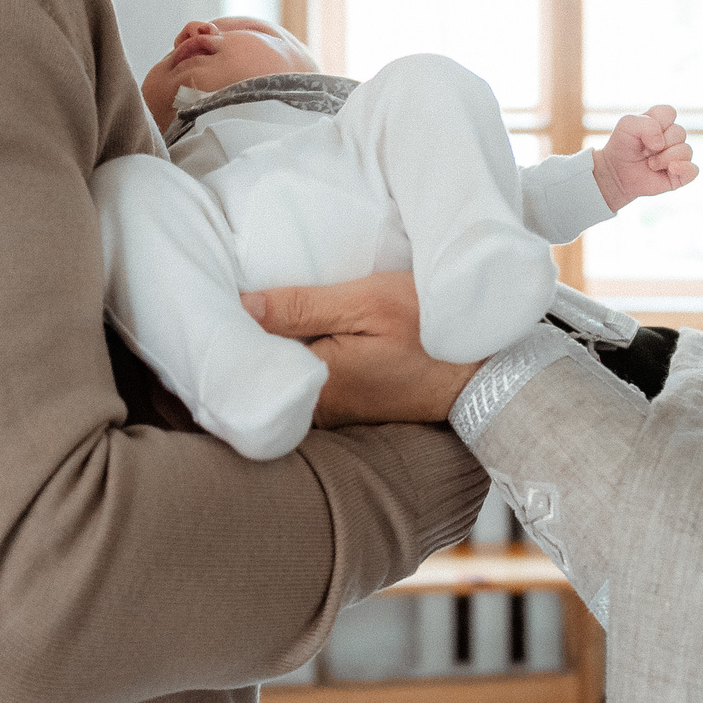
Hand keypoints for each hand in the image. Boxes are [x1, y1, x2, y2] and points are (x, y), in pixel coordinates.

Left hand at [243, 271, 480, 426]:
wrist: (488, 372)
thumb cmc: (433, 330)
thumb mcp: (368, 302)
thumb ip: (301, 306)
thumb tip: (240, 305)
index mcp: (315, 385)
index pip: (248, 358)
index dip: (228, 327)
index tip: (214, 295)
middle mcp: (315, 410)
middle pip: (262, 369)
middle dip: (245, 335)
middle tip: (230, 291)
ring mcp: (331, 412)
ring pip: (283, 373)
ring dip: (272, 343)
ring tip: (260, 302)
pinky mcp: (346, 405)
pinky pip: (306, 377)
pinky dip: (298, 351)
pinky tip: (297, 325)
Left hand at [592, 105, 697, 212]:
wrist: (616, 174)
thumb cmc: (623, 147)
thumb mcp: (626, 126)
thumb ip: (646, 124)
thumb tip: (661, 144)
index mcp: (662, 122)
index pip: (670, 113)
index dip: (656, 123)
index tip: (642, 133)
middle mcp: (673, 137)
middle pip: (679, 132)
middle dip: (659, 143)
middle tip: (644, 152)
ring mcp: (678, 156)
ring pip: (686, 150)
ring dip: (664, 158)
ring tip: (651, 164)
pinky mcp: (681, 174)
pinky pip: (693, 170)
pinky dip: (683, 168)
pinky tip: (670, 169)